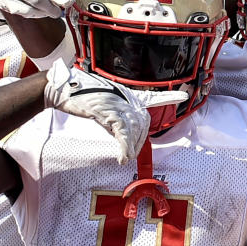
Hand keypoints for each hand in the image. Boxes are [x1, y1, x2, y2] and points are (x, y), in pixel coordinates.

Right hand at [43, 60, 186, 162]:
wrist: (62, 87)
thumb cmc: (81, 95)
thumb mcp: (104, 106)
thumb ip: (116, 118)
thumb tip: (122, 136)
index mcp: (127, 94)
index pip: (153, 96)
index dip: (169, 96)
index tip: (184, 95)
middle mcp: (126, 97)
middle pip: (143, 123)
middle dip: (139, 141)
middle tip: (129, 153)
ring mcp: (118, 102)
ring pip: (135, 129)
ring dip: (132, 147)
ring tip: (126, 158)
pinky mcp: (107, 110)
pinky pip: (122, 132)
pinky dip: (124, 147)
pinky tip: (123, 158)